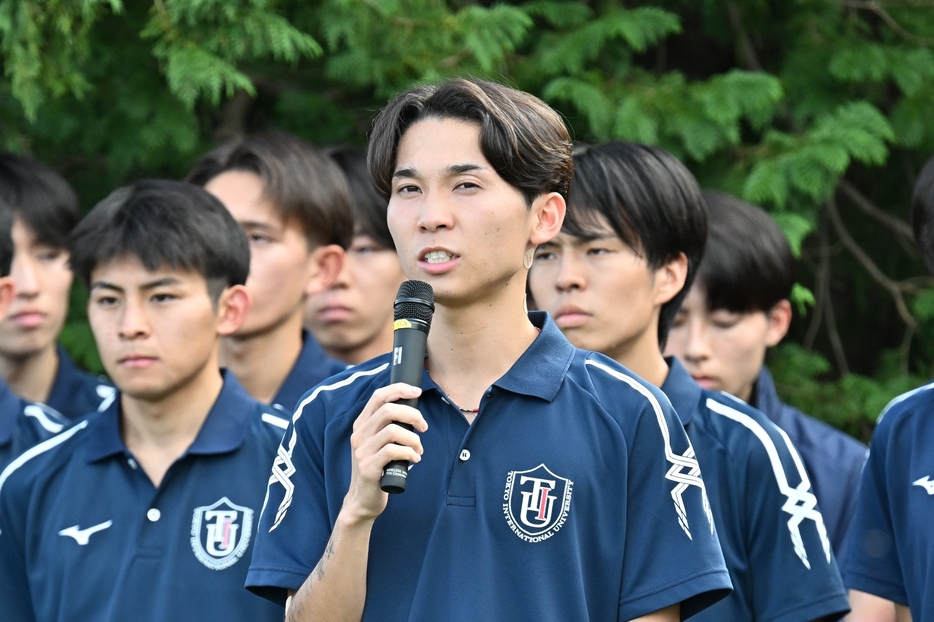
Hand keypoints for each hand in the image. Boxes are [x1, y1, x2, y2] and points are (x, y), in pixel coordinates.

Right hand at [342, 383, 427, 522]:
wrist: (363, 500)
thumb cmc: (378, 468)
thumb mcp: (378, 443)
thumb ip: (388, 426)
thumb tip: (414, 412)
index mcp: (361, 425)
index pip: (378, 396)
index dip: (399, 389)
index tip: (417, 392)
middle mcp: (359, 435)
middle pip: (388, 409)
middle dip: (413, 415)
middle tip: (423, 427)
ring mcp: (362, 451)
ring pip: (393, 430)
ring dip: (414, 439)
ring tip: (418, 449)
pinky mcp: (368, 467)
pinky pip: (393, 451)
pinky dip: (409, 453)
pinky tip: (414, 459)